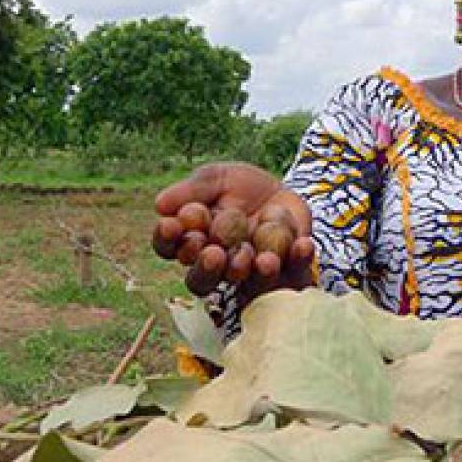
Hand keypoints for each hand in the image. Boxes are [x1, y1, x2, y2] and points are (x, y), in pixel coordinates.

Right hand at [151, 163, 316, 297]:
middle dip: (205, 267)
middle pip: (200, 279)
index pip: (170, 248)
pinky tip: (301, 245)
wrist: (280, 191)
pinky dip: (298, 259)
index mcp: (191, 242)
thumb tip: (160, 205)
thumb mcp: (216, 178)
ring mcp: (249, 272)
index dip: (167, 240)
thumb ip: (192, 190)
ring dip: (247, 271)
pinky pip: (291, 273)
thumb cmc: (238, 187)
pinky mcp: (285, 270)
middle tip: (213, 252)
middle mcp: (216, 265)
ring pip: (241, 283)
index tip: (172, 226)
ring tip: (256, 258)